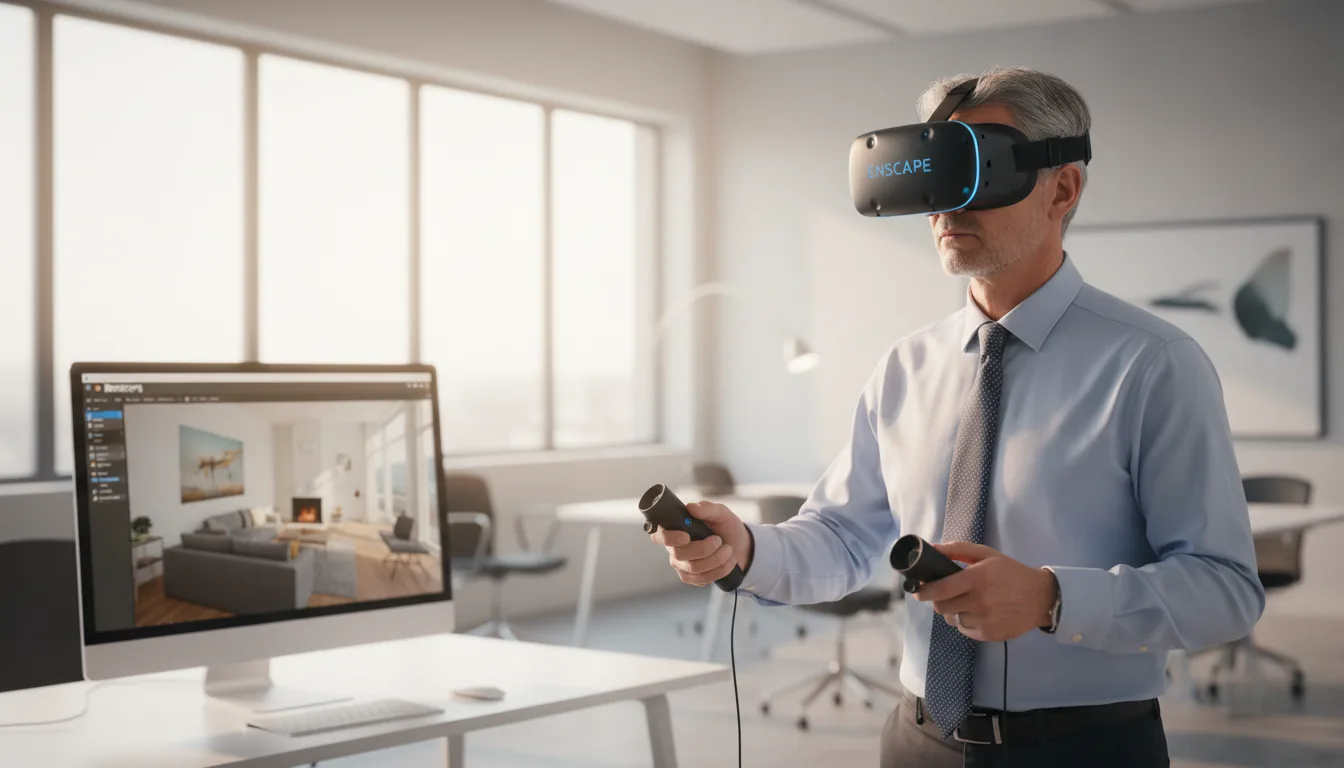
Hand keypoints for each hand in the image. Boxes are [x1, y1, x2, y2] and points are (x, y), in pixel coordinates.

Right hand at [647, 501, 752, 586]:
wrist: (738, 544)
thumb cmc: (724, 525)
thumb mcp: (720, 513)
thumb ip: (706, 509)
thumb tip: (691, 507)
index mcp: (675, 529)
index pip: (659, 536)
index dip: (669, 538)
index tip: (687, 536)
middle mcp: (673, 548)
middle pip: (679, 554)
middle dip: (704, 549)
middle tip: (719, 540)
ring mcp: (681, 565)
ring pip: (693, 568)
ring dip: (716, 559)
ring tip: (728, 549)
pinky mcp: (692, 578)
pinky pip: (702, 579)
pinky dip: (720, 570)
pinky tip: (729, 561)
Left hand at [912, 542, 1057, 641]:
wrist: (1041, 597)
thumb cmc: (1010, 572)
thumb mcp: (986, 554)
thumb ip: (957, 550)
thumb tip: (931, 547)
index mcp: (977, 578)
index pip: (941, 589)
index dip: (924, 591)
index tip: (917, 590)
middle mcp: (980, 601)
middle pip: (942, 607)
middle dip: (938, 601)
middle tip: (946, 595)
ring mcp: (985, 620)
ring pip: (953, 619)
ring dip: (954, 611)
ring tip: (968, 603)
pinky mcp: (989, 634)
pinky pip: (965, 630)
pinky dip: (966, 622)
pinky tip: (978, 613)